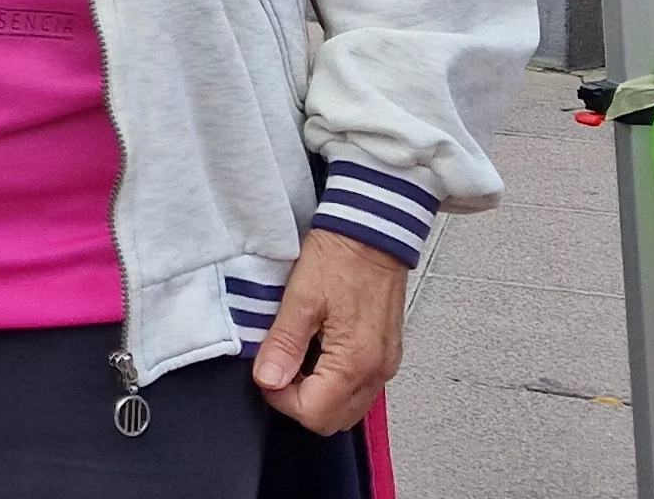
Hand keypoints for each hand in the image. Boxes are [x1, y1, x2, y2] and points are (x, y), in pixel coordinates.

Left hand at [254, 230, 410, 433]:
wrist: (373, 233)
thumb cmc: (341, 257)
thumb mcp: (301, 298)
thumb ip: (284, 344)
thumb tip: (268, 380)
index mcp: (355, 361)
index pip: (314, 413)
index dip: (281, 398)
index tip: (267, 371)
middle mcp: (377, 370)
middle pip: (333, 420)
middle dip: (299, 402)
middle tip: (281, 366)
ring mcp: (385, 364)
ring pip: (348, 407)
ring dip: (318, 394)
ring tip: (299, 357)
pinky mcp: (386, 354)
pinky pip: (360, 387)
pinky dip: (335, 381)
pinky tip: (319, 352)